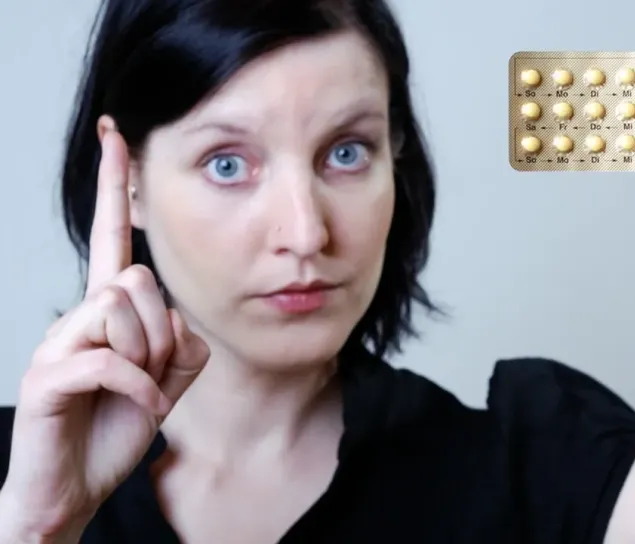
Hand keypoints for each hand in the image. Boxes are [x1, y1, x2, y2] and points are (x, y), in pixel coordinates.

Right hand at [0, 119, 209, 536]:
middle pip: (138, 279)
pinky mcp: (47, 375)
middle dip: (161, 333)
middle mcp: (78, 315)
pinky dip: (141, 390)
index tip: (117, 134)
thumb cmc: (116, 427)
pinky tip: (135, 410)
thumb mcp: (166, 380)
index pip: (111, 235)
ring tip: (134, 392)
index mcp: (107, 311)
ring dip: (150, 360)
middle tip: (151, 374)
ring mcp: (57, 343)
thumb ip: (180, 340)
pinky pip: (114, 360)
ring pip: (125, 311)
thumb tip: (177, 317)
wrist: (75, 487)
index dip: (113, 185)